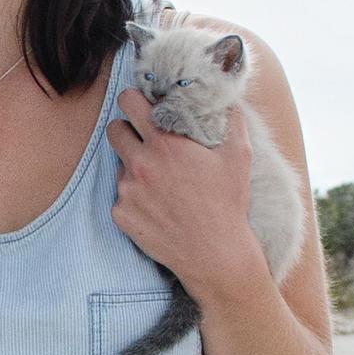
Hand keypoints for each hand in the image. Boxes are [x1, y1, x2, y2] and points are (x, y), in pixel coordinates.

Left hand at [106, 89, 260, 286]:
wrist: (215, 254)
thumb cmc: (228, 204)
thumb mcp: (239, 157)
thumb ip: (232, 121)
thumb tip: (229, 100)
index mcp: (165, 143)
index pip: (129, 102)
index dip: (133, 100)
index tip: (139, 105)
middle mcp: (140, 163)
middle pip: (114, 130)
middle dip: (126, 130)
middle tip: (143, 141)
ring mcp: (127, 190)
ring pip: (119, 165)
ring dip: (133, 167)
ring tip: (161, 183)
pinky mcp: (121, 214)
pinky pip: (120, 196)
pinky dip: (134, 198)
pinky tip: (156, 207)